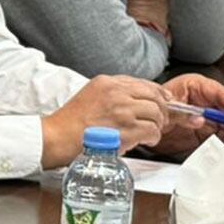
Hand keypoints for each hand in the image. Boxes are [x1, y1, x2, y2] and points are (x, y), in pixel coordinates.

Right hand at [42, 75, 167, 161]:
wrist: (57, 137)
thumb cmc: (70, 123)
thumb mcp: (90, 95)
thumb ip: (113, 94)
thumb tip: (138, 101)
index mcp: (107, 82)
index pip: (143, 83)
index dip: (158, 92)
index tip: (165, 100)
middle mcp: (117, 93)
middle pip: (154, 97)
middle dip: (161, 110)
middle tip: (160, 121)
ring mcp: (123, 111)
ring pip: (156, 114)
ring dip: (157, 125)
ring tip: (149, 133)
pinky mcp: (127, 129)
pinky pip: (152, 131)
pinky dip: (153, 137)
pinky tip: (145, 141)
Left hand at [152, 73, 223, 153]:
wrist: (144, 122)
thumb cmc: (154, 107)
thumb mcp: (167, 107)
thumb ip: (184, 112)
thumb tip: (201, 119)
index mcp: (197, 85)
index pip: (221, 93)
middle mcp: (206, 99)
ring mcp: (208, 114)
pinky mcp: (207, 129)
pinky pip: (223, 133)